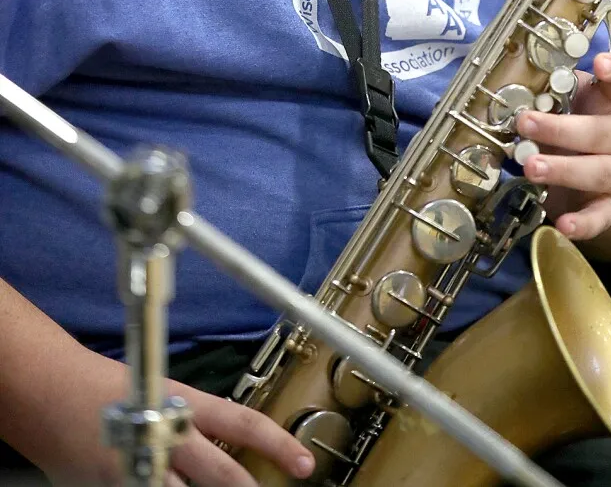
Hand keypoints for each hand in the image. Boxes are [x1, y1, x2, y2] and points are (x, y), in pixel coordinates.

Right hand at [29, 345, 314, 486]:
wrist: (53, 394)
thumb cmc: (109, 388)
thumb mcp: (161, 391)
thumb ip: (194, 420)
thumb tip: (232, 445)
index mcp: (183, 404)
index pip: (242, 423)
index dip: (277, 444)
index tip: (304, 464)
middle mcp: (167, 436)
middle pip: (223, 473)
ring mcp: (142, 467)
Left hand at [515, 51, 610, 241]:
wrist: (598, 160)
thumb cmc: (576, 119)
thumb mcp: (567, 98)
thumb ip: (549, 91)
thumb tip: (512, 87)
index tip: (599, 64)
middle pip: (602, 132)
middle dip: (561, 129)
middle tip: (526, 123)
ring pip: (599, 173)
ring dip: (563, 170)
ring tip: (530, 167)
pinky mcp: (608, 204)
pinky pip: (600, 216)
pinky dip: (583, 224)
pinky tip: (563, 224)